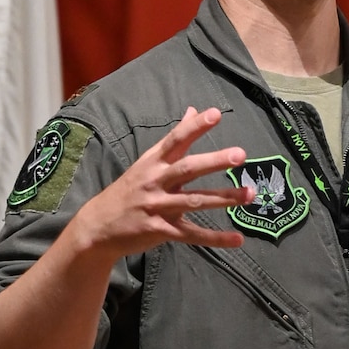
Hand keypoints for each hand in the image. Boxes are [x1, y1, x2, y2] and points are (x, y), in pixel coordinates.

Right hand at [70, 107, 252, 261]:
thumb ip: (174, 139)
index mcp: (153, 162)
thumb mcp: (147, 161)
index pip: (176, 140)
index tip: (215, 114)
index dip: (195, 127)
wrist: (98, 226)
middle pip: (188, 169)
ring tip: (249, 195)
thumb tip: (193, 109)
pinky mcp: (161, 230)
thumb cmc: (129, 189)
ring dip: (223, 198)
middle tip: (240, 155)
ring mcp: (158, 206)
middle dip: (214, 161)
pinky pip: (192, 234)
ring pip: (195, 201)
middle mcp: (156, 181)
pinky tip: (237, 239)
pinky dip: (215, 238)